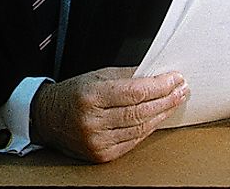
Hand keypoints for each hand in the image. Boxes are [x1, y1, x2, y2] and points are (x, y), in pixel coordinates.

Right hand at [30, 67, 187, 162]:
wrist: (48, 118)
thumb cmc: (74, 94)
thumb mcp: (97, 76)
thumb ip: (127, 76)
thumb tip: (156, 74)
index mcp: (91, 96)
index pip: (135, 91)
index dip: (159, 85)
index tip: (175, 78)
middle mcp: (93, 120)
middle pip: (140, 111)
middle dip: (166, 99)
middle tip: (181, 89)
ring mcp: (97, 140)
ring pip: (140, 128)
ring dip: (161, 114)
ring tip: (175, 102)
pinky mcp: (101, 154)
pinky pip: (132, 141)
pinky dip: (148, 129)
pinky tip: (158, 118)